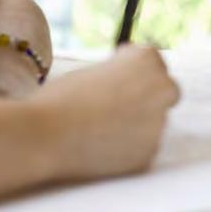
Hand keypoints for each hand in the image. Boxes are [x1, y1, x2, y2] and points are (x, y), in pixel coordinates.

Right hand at [30, 44, 180, 181]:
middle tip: (120, 108)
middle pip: (166, 91)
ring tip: (98, 131)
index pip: (154, 63)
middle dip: (150, 98)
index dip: (135, 73)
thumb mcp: (94, 71)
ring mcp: (159, 122)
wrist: (44, 135)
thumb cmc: (60, 99)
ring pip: (154, 123)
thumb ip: (120, 75)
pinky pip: (142, 149)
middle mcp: (162, 86)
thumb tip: (131, 86)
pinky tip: (99, 148)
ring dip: (136, 126)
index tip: (120, 81)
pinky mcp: (150, 153)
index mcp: (147, 58)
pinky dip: (127, 149)